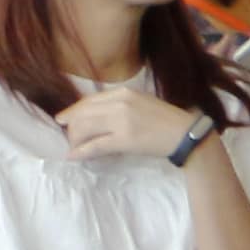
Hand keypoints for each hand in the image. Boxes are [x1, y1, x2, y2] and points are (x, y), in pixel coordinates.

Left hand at [57, 82, 195, 160]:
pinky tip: (74, 156)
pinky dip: (81, 151)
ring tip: (74, 148)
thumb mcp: (142, 103)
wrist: (187, 135)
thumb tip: (97, 115)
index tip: (62, 120)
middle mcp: (120, 103)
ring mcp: (122, 121)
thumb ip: (120, 104)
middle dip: (71, 128)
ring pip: (85, 128)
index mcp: (123, 92)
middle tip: (70, 139)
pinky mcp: (125, 139)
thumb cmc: (167, 120)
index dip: (72, 111)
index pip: (88, 101)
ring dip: (75, 140)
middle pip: (83, 114)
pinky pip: (95, 145)